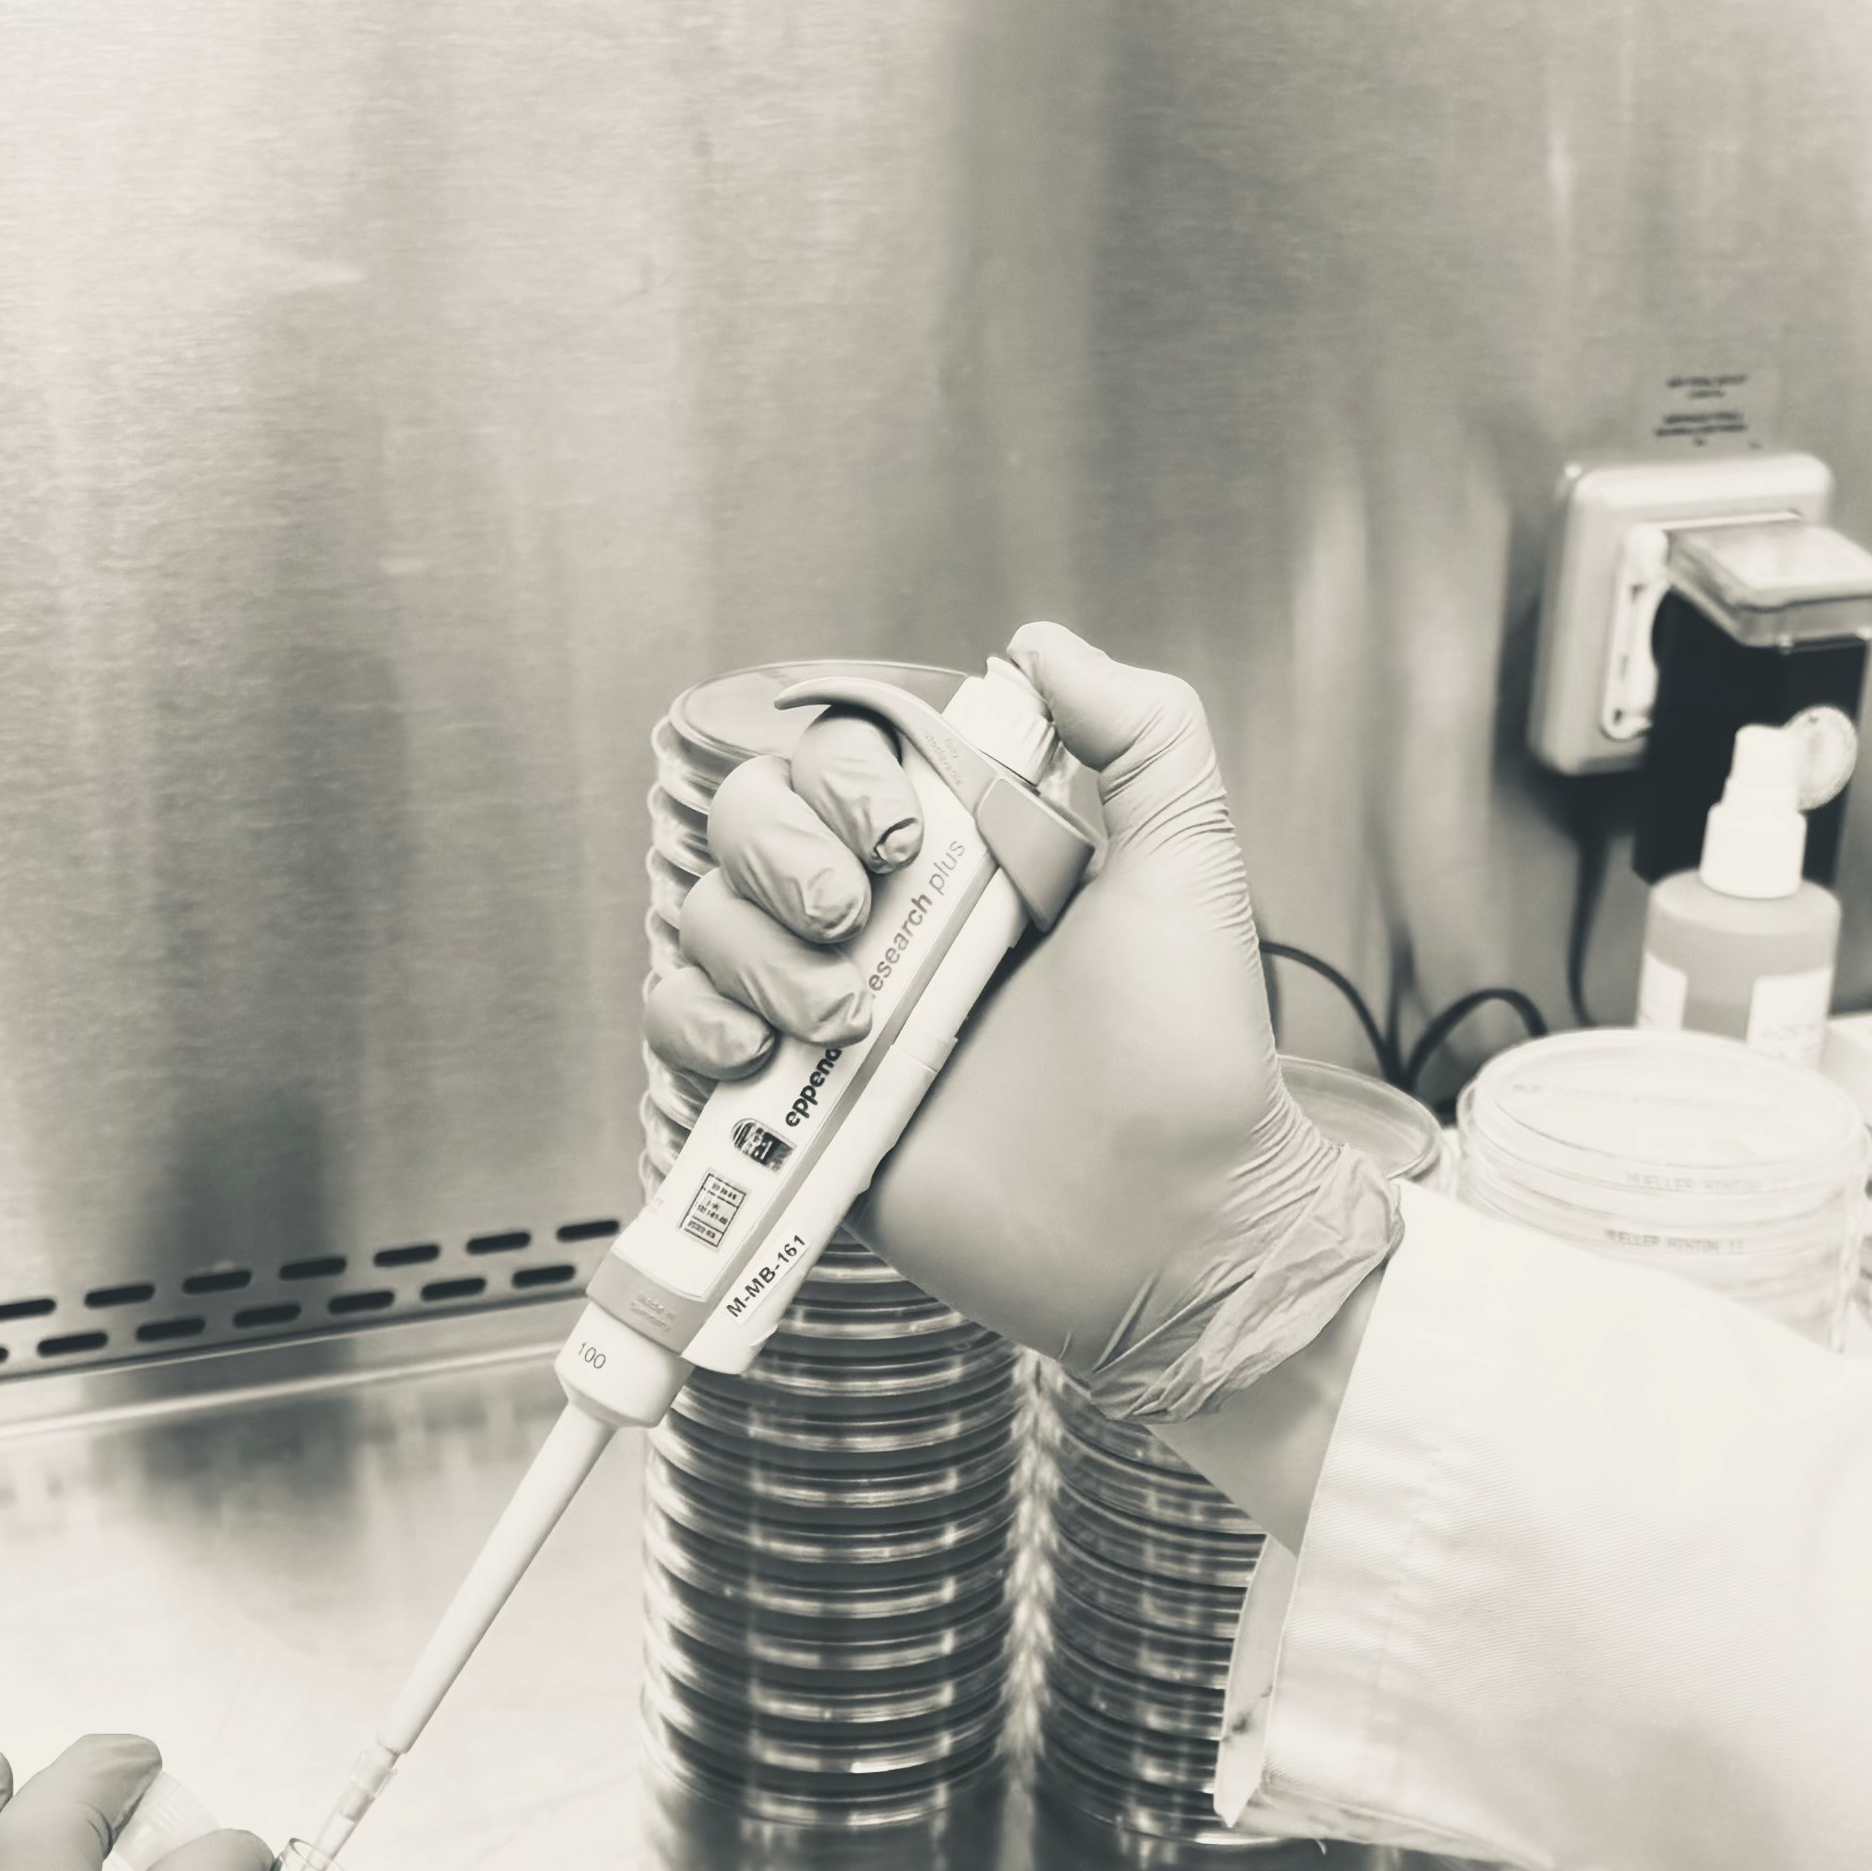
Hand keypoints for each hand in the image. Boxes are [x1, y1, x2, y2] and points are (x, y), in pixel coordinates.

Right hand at [641, 624, 1399, 1422]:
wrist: (1171, 1229)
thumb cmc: (1191, 1061)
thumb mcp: (1190, 864)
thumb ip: (1143, 732)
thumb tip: (1037, 641)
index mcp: (964, 855)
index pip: (838, 759)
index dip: (840, 777)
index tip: (900, 835)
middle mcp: (885, 925)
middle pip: (743, 825)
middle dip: (779, 858)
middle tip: (858, 922)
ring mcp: (830, 1017)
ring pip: (703, 924)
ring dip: (750, 955)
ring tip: (843, 1021)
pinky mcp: (794, 1113)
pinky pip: (680, 1038)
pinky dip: (691, 1029)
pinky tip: (761, 1056)